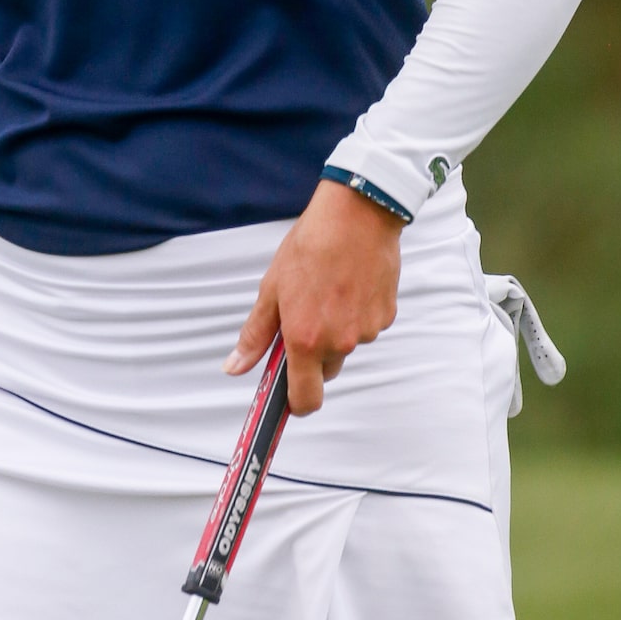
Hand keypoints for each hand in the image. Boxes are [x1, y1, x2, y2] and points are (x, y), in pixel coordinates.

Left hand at [224, 178, 404, 414]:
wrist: (356, 215)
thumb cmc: (310, 247)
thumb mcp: (272, 289)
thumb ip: (256, 335)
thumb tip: (234, 367)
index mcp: (306, 340)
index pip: (305, 399)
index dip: (296, 404)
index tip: (288, 398)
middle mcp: (340, 342)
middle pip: (326, 371)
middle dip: (314, 355)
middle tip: (304, 317)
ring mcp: (366, 331)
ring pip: (346, 346)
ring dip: (336, 330)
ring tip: (327, 290)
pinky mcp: (386, 316)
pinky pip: (366, 327)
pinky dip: (356, 315)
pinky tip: (348, 285)